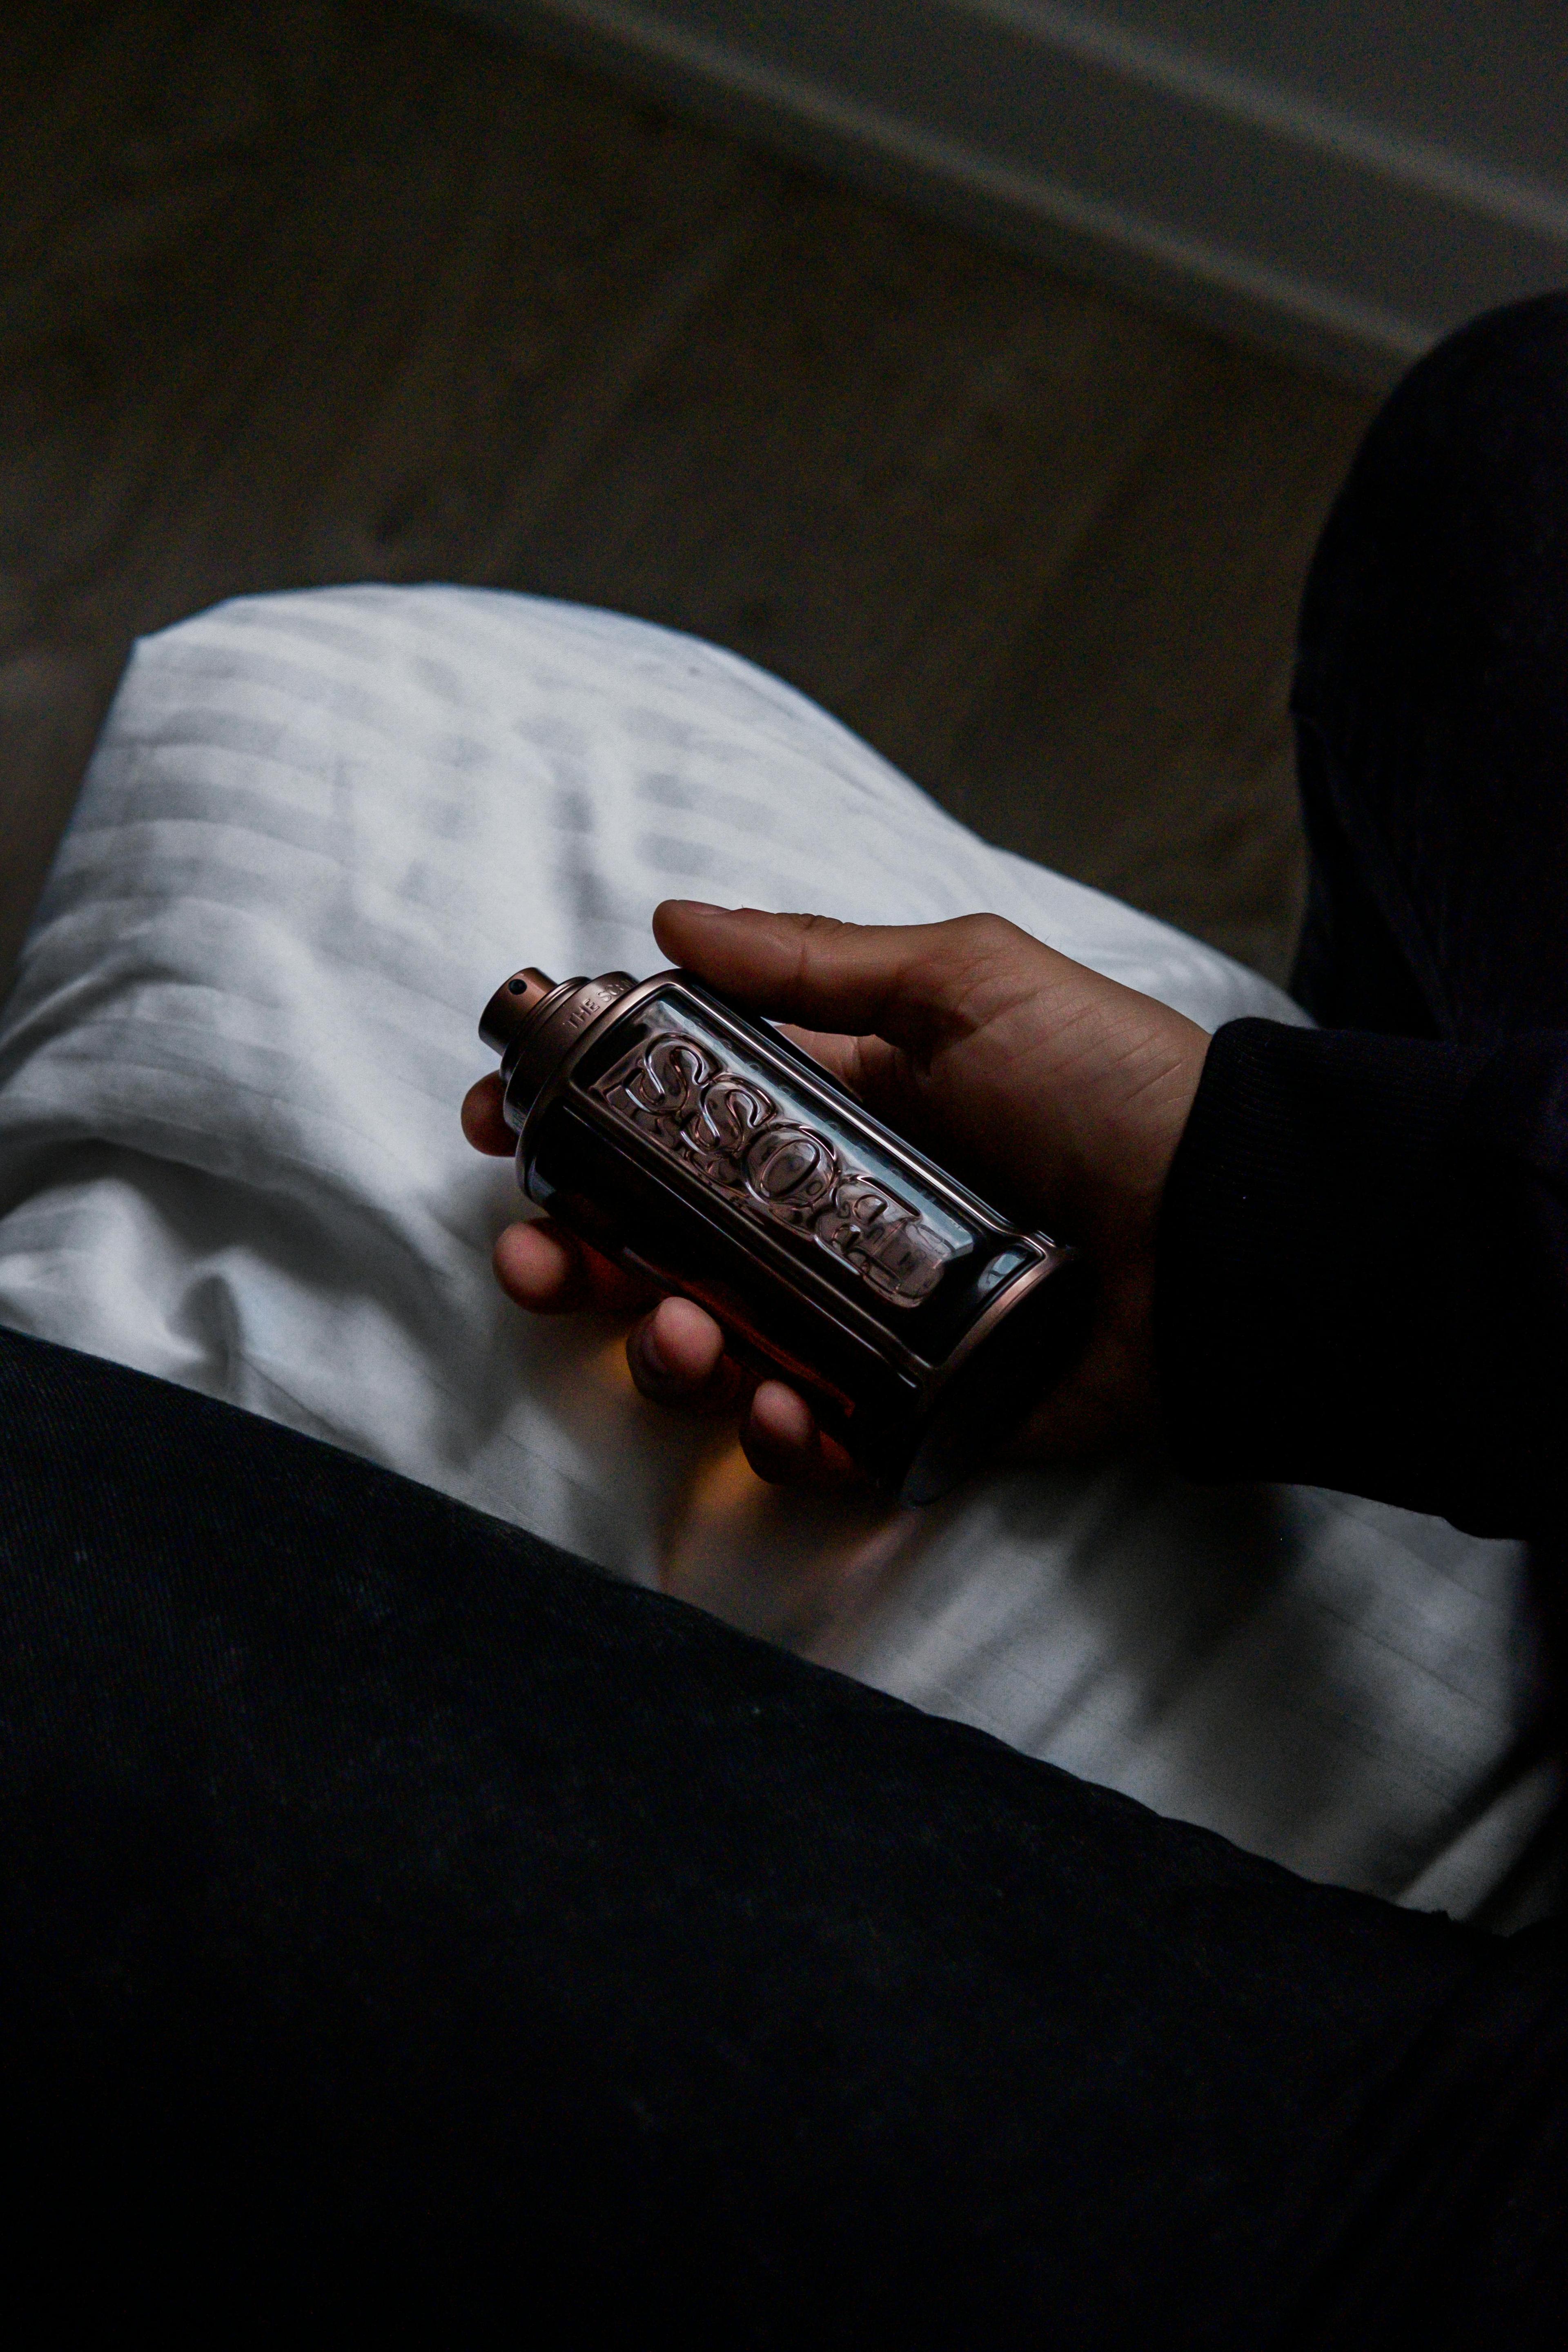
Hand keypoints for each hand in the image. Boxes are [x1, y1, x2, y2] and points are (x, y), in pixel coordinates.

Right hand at [462, 902, 1210, 1486]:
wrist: (1238, 1233)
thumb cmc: (1115, 1091)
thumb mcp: (969, 986)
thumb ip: (817, 963)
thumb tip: (669, 916)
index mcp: (831, 1111)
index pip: (667, 1118)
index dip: (576, 1121)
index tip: (507, 1123)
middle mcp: (828, 1217)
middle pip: (660, 1245)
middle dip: (577, 1254)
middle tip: (544, 1253)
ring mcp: (865, 1319)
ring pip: (712, 1347)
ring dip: (663, 1347)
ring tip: (688, 1333)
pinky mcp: (915, 1409)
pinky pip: (810, 1437)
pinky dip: (774, 1434)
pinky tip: (779, 1406)